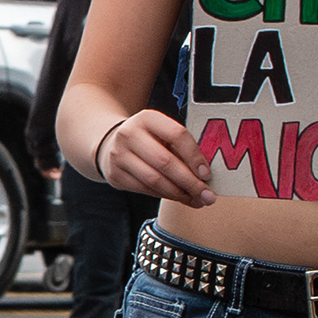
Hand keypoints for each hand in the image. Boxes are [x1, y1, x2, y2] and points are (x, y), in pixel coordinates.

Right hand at [86, 109, 210, 205]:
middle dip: (190, 182)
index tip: (207, 174)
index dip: (194, 156)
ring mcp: (119, 155)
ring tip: (196, 200)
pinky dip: (165, 196)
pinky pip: (145, 190)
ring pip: (155, 180)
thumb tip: (206, 175)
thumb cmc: (148, 140)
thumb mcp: (162, 133)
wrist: (110, 144)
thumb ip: (182, 148)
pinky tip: (179, 198)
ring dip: (179, 194)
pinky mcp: (116, 175)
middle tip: (207, 195)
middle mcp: (130, 134)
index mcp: (147, 118)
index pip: (177, 135)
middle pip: (165, 162)